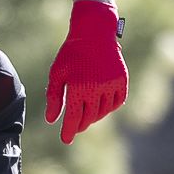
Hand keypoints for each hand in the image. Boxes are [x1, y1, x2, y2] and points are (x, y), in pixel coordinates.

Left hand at [45, 0, 127, 143]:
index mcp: (78, 86)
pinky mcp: (122, 80)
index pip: (73, 118)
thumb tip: (51, 120)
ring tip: (86, 117)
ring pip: (104, 112)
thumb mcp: (57, 73)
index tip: (65, 140)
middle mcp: (96, 87)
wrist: (94, 33)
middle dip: (80, 125)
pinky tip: (101, 107)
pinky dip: (109, 108)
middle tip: (74, 128)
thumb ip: (53, 97)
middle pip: (89, 117)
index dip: (69, 131)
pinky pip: (117, 102)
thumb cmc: (71, 53)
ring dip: (94, 117)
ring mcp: (111, 84)